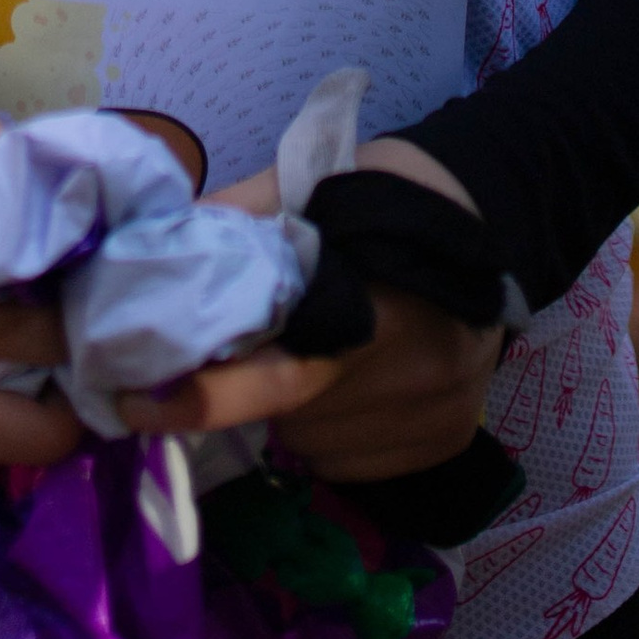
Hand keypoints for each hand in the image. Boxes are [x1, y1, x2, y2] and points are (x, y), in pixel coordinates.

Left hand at [122, 137, 502, 479]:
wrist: (499, 216)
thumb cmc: (397, 193)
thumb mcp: (322, 179)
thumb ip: (243, 215)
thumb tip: (153, 243)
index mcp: (378, 311)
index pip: (280, 379)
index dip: (207, 393)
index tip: (139, 400)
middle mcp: (414, 379)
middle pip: (293, 414)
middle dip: (245, 390)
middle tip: (217, 357)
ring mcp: (434, 419)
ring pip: (318, 443)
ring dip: (292, 410)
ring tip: (308, 349)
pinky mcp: (446, 443)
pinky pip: (354, 458)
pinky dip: (330, 429)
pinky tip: (346, 379)